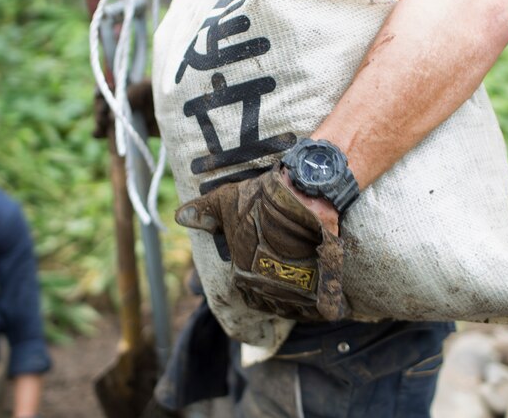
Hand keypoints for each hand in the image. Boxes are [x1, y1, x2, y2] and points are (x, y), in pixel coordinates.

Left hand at [176, 165, 347, 321]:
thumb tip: (180, 217)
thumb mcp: (227, 201)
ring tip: (309, 281)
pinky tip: (327, 290)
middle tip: (291, 274)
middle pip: (274, 302)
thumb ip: (205, 213)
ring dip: (301, 299)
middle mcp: (269, 294)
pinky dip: (326, 303)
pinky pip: (324, 310)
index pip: (248, 294)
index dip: (258, 282)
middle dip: (280, 291)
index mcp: (244, 278)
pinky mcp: (324, 294)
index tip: (268, 269)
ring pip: (298, 308)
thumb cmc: (263, 200)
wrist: (308, 196)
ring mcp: (298, 297)